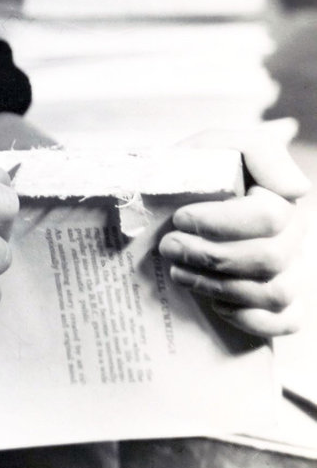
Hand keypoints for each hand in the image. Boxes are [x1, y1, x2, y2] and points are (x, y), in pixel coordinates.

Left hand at [158, 121, 309, 336]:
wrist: (171, 203)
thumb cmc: (195, 173)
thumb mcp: (215, 145)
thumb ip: (258, 151)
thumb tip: (298, 188)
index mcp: (281, 195)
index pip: (269, 217)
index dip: (220, 223)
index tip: (180, 217)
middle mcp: (295, 234)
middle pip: (269, 259)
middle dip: (211, 256)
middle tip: (170, 246)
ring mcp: (294, 271)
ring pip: (275, 293)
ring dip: (219, 286)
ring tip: (178, 270)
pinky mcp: (286, 304)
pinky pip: (286, 322)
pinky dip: (247, 317)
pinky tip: (213, 301)